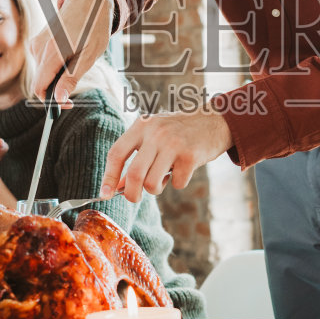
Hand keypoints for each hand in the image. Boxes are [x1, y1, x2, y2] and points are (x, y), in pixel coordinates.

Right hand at [29, 0, 114, 105]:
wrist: (88, 2)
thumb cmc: (93, 27)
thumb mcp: (89, 56)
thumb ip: (71, 78)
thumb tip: (58, 99)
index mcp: (52, 51)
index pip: (39, 87)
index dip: (51, 101)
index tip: (67, 104)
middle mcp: (39, 47)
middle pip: (41, 81)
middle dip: (56, 88)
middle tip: (77, 83)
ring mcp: (36, 43)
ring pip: (42, 72)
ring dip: (57, 74)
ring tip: (75, 60)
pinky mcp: (37, 41)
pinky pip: (42, 63)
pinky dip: (54, 65)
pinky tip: (68, 53)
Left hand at [100, 111, 231, 202]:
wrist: (214, 121)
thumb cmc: (179, 132)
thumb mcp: (154, 137)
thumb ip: (135, 158)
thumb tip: (116, 187)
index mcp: (142, 126)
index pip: (117, 153)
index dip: (108, 176)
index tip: (105, 194)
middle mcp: (155, 132)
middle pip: (133, 174)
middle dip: (131, 194)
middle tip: (135, 198)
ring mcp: (173, 143)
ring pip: (152, 183)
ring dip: (156, 189)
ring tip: (164, 177)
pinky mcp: (190, 156)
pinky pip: (176, 184)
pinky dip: (178, 183)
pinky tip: (184, 169)